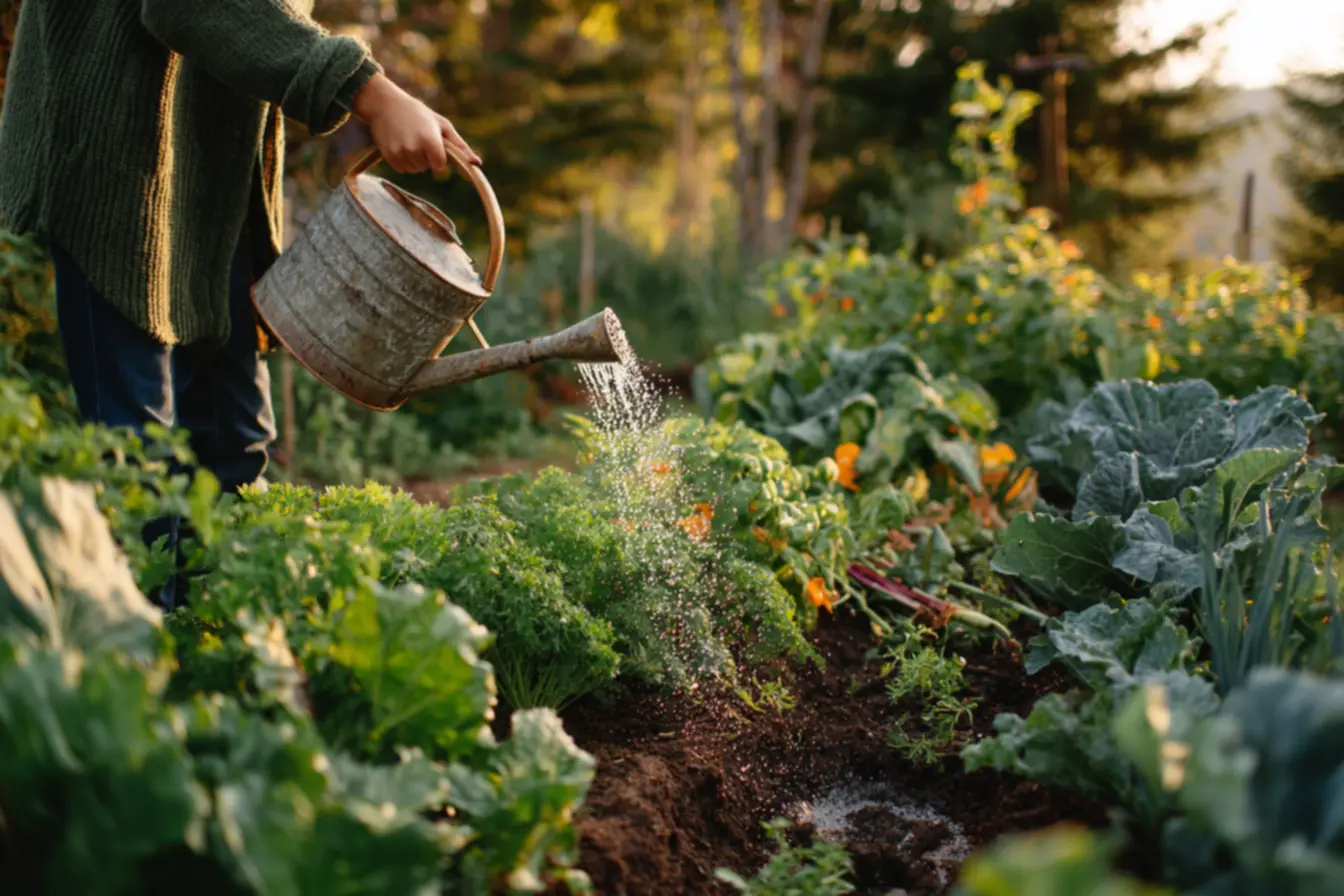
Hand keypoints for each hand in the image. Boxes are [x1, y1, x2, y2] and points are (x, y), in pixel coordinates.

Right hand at [352, 72, 480, 172]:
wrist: (386, 104)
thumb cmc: (419, 114)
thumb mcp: (443, 125)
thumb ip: (461, 146)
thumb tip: (478, 164)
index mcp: (431, 141)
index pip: (439, 165)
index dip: (438, 156)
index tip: (432, 143)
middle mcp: (415, 149)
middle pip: (426, 168)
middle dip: (426, 157)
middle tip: (418, 137)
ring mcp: (400, 153)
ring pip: (414, 170)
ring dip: (414, 160)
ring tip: (408, 139)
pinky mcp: (388, 156)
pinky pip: (401, 169)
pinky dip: (402, 160)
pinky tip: (399, 143)